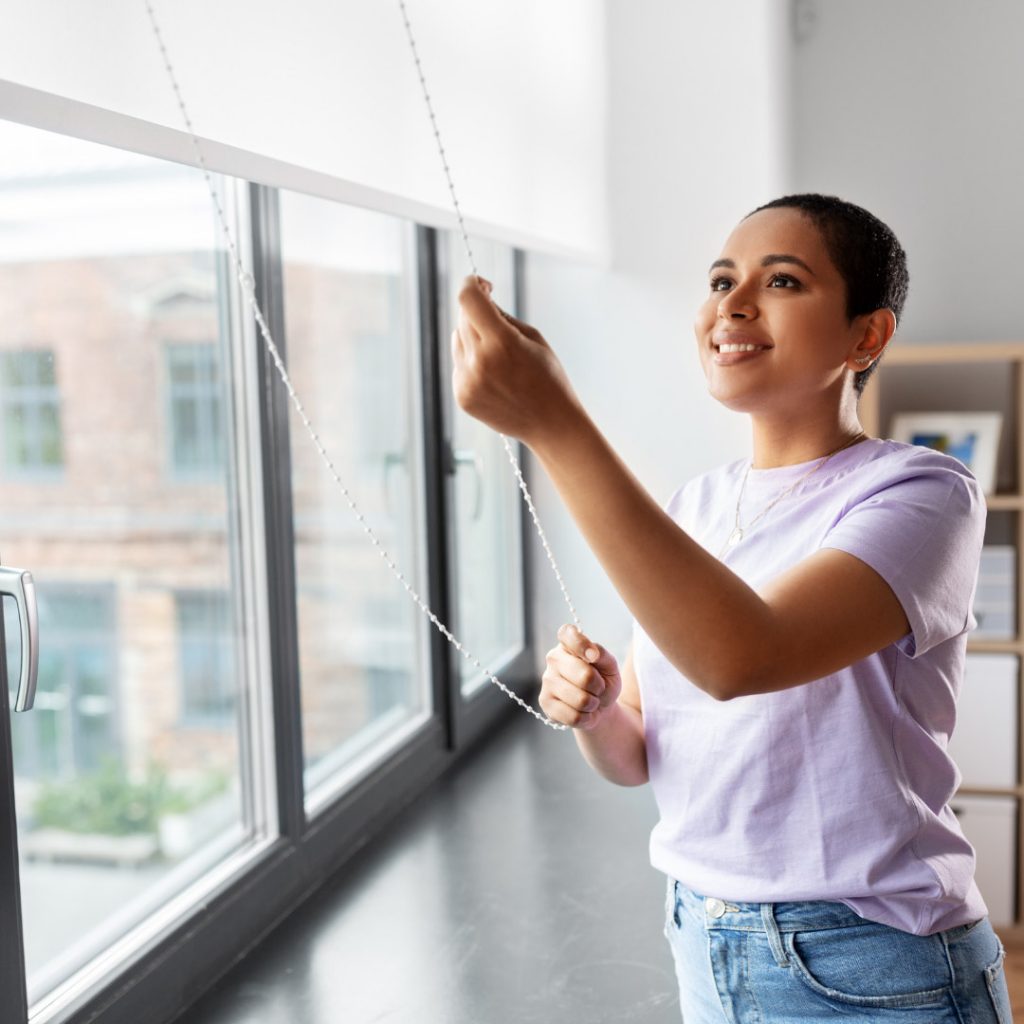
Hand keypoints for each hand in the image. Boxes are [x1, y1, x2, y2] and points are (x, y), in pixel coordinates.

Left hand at [452, 275, 581, 446]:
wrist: (551, 423)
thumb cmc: (548, 377)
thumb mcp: (532, 337)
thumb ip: (501, 316)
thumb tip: (477, 299)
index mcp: (501, 342)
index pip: (467, 299)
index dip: (471, 283)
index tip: (481, 284)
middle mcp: (479, 361)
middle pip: (462, 318)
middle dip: (476, 311)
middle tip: (495, 316)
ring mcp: (467, 381)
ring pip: (457, 340)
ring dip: (472, 337)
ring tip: (500, 356)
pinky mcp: (462, 396)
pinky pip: (458, 364)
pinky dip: (471, 361)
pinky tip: (495, 376)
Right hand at [540, 624, 622, 730]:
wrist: (598, 707)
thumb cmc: (603, 681)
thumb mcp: (610, 666)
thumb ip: (603, 655)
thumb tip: (592, 653)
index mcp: (568, 644)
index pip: (567, 634)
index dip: (581, 644)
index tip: (594, 656)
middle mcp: (553, 658)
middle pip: (584, 676)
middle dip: (599, 686)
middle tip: (598, 688)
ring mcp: (547, 680)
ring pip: (580, 699)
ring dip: (593, 704)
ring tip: (590, 700)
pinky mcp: (545, 702)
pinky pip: (574, 716)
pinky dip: (586, 717)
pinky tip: (582, 711)